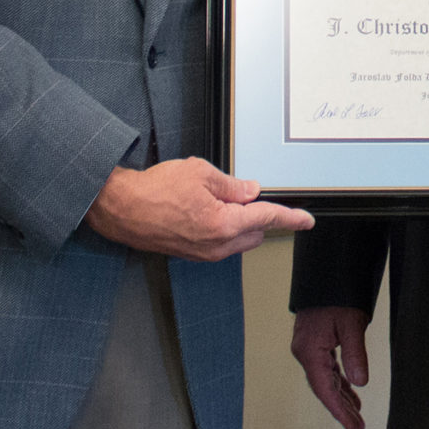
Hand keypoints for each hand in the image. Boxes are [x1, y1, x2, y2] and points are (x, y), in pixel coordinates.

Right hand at [86, 158, 313, 261]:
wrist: (121, 209)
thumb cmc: (155, 190)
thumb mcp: (199, 173)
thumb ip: (231, 185)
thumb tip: (251, 192)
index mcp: (223, 224)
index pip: (267, 220)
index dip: (291, 218)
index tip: (306, 220)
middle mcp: (217, 245)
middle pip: (255, 232)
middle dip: (257, 215)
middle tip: (241, 194)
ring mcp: (204, 253)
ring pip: (239, 240)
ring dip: (239, 223)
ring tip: (213, 199)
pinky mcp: (193, 255)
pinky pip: (221, 243)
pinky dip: (223, 228)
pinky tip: (205, 210)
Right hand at [290, 306, 370, 428]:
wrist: (326, 272)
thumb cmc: (337, 294)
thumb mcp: (351, 323)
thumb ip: (355, 354)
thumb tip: (360, 383)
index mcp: (309, 351)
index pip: (325, 390)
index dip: (341, 412)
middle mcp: (305, 353)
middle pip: (324, 389)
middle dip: (342, 411)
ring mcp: (309, 348)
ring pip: (326, 381)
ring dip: (342, 399)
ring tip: (357, 417)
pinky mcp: (316, 343)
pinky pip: (327, 370)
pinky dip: (340, 383)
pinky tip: (351, 392)